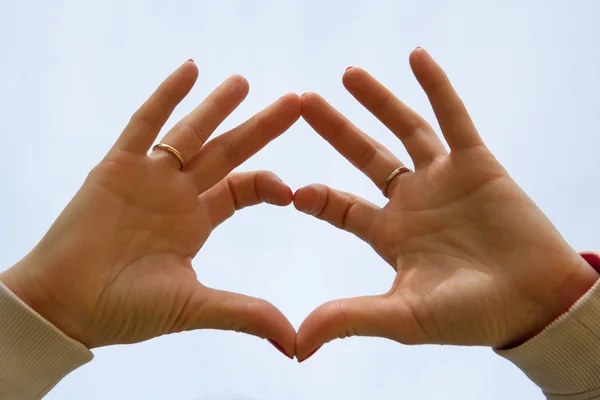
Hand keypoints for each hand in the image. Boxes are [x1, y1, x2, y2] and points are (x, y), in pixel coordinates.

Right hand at [0, 60, 298, 356]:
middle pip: (227, 152)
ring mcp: (149, 177)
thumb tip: (294, 343)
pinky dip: (166, 96)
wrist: (66, 306)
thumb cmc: (125, 310)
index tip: (290, 190)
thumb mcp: (195, 306)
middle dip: (261, 127)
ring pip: (190, 132)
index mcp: (197, 221)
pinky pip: (144, 124)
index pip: (242, 188)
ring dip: (217, 105)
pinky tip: (190, 69)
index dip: (267, 182)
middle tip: (295, 102)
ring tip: (244, 81)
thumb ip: (244, 314)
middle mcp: (178, 194)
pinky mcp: (117, 166)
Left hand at [293, 48, 597, 360]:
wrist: (535, 304)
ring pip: (403, 129)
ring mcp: (443, 179)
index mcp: (390, 234)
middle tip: (301, 102)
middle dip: (334, 129)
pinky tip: (417, 57)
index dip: (316, 196)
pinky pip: (452, 117)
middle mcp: (412, 201)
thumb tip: (297, 345)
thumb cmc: (471, 316)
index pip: (341, 207)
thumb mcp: (403, 317)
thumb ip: (350, 320)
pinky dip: (436, 88)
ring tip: (346, 74)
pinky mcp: (477, 163)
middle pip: (363, 156)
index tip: (290, 187)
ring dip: (376, 100)